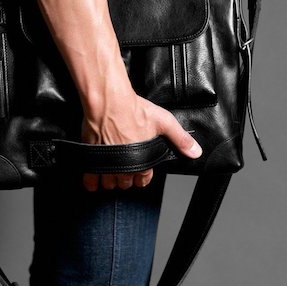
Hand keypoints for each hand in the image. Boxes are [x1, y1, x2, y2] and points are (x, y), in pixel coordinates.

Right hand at [80, 91, 201, 191]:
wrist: (110, 102)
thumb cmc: (135, 110)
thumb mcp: (164, 123)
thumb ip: (181, 139)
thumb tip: (196, 152)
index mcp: (143, 161)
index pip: (143, 180)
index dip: (142, 176)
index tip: (139, 172)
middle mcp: (125, 167)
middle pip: (125, 183)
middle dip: (126, 178)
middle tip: (125, 168)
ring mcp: (108, 164)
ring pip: (109, 183)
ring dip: (110, 179)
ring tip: (111, 171)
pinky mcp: (92, 158)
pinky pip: (90, 178)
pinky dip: (92, 182)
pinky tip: (94, 181)